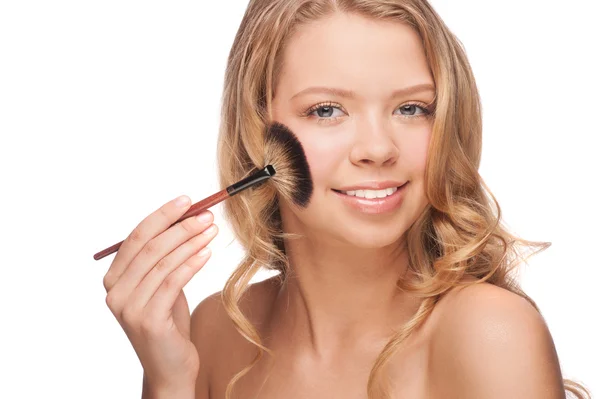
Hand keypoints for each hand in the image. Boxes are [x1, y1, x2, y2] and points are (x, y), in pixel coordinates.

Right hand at [103, 195, 217, 388]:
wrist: (169, 366)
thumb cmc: (168, 321)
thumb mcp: (162, 284)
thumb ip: (164, 257)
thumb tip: (185, 217)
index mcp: (114, 277)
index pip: (136, 236)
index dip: (163, 215)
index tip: (187, 200)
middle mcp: (115, 291)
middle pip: (150, 246)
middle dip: (181, 226)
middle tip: (207, 215)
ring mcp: (128, 307)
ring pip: (163, 262)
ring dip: (191, 242)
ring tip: (211, 230)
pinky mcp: (147, 320)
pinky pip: (172, 281)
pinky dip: (191, 263)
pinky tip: (207, 253)